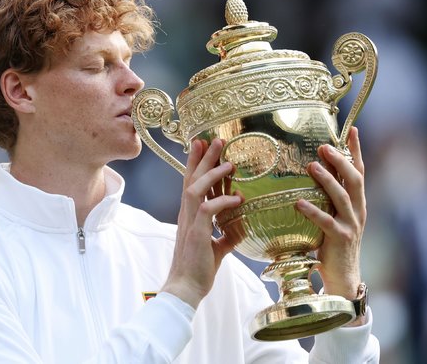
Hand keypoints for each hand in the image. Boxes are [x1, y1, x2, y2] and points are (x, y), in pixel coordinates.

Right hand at [161, 138, 242, 308]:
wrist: (186, 288)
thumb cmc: (199, 269)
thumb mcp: (217, 247)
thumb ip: (227, 235)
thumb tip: (241, 227)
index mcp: (190, 215)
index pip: (191, 182)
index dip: (196, 162)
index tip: (202, 144)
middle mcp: (187, 214)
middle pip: (192, 178)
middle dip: (204, 157)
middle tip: (215, 139)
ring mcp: (190, 222)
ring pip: (196, 188)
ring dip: (212, 173)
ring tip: (229, 162)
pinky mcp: (197, 233)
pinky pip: (208, 209)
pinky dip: (223, 201)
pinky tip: (238, 198)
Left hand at [296, 127, 365, 303]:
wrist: (343, 276)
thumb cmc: (332, 243)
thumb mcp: (333, 215)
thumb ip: (326, 197)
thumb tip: (310, 172)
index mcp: (357, 202)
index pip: (359, 171)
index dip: (356, 150)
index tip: (353, 129)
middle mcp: (358, 210)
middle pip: (354, 179)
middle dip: (341, 160)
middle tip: (324, 146)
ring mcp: (351, 224)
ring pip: (342, 197)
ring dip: (327, 180)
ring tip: (312, 166)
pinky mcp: (340, 239)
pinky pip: (326, 222)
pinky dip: (312, 211)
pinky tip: (298, 202)